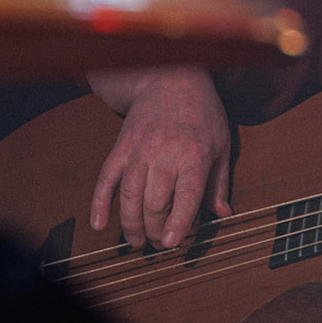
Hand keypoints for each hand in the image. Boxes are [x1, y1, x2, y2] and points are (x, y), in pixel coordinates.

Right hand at [88, 66, 231, 248]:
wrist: (171, 78)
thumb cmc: (203, 114)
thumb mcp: (222, 144)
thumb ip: (219, 182)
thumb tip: (222, 214)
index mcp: (194, 156)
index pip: (186, 196)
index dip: (177, 223)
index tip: (170, 244)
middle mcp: (164, 154)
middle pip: (154, 202)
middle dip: (154, 230)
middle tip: (157, 244)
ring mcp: (139, 150)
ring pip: (129, 196)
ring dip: (130, 224)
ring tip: (136, 242)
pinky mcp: (120, 147)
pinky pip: (105, 178)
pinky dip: (99, 202)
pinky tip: (98, 223)